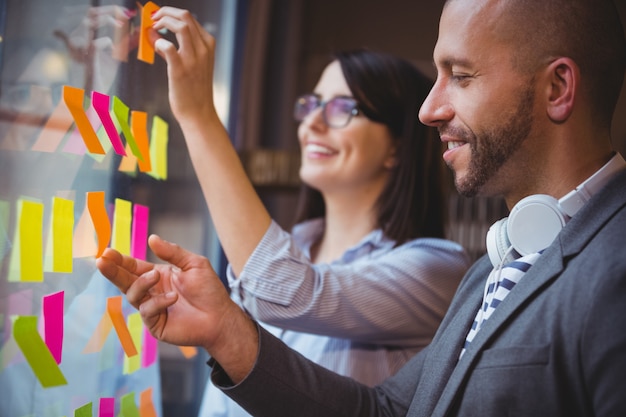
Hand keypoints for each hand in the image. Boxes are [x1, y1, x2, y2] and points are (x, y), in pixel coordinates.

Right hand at [96, 235, 257, 376]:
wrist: (220, 316)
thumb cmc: (209, 290)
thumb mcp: (194, 264)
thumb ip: (173, 252)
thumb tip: (152, 238)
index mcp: (158, 276)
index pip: (134, 267)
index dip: (120, 260)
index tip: (106, 252)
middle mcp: (152, 292)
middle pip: (126, 280)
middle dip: (113, 271)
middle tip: (102, 261)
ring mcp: (152, 309)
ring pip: (133, 295)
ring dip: (141, 284)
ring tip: (155, 276)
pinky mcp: (155, 324)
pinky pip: (147, 311)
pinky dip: (158, 302)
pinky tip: (173, 297)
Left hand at [148, 7, 218, 124]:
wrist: (199, 113)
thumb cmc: (193, 90)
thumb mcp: (191, 64)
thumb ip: (174, 48)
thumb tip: (154, 33)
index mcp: (208, 45)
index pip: (189, 18)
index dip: (171, 13)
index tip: (159, 16)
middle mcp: (203, 49)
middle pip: (185, 16)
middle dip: (165, 12)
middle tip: (153, 18)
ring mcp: (193, 59)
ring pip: (180, 25)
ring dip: (162, 21)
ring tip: (153, 27)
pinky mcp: (180, 70)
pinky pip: (168, 46)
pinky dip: (158, 42)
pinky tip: (156, 47)